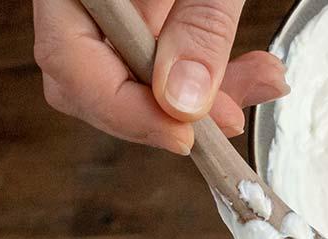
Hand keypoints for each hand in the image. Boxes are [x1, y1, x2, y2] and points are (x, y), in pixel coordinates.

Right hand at [33, 0, 288, 154]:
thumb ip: (197, 27)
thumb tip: (180, 103)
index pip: (68, 62)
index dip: (123, 112)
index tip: (182, 136)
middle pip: (89, 82)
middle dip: (161, 114)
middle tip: (226, 122)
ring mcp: (108, 4)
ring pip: (129, 80)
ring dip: (200, 100)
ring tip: (258, 85)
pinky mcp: (142, 11)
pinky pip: (160, 59)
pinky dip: (210, 74)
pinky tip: (253, 73)